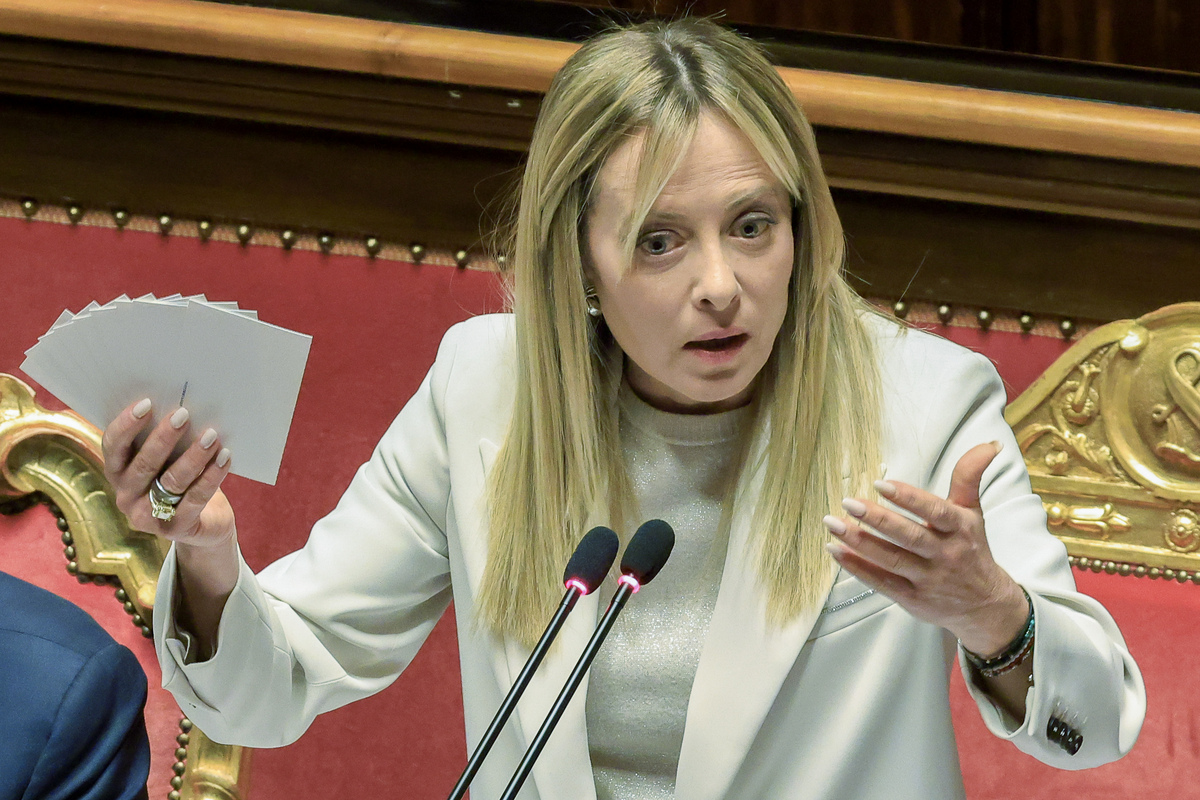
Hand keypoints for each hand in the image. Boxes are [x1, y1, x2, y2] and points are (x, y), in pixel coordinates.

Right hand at [102, 398, 235, 548]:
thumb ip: (166, 440)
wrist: (203, 524)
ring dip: (193, 456)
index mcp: (117, 473)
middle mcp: (126, 496)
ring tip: (211, 436)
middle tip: (183, 414)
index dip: (126, 425)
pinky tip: (225, 458)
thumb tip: (182, 406)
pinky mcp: (175, 529)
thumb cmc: (181, 478)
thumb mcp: (168, 460)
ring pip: (172, 482)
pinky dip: (212, 476)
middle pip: (144, 464)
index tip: (146, 403)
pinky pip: (196, 498)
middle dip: (164, 437)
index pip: (113, 447)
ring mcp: (147, 516)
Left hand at [822, 442, 1028, 657]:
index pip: (935, 512)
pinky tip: (835, 551)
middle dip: (877, 519)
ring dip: (859, 542)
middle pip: (909, 537)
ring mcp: (928, 580)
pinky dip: (857, 567)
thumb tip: (990, 443)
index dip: (909, 498)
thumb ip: (969, 477)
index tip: (881, 484)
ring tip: (833, 524)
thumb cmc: (972, 549)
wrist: (986, 606)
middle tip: (848, 502)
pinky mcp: (912, 599)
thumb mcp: (973, 512)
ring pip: (891, 560)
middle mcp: (945, 555)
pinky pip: (881, 582)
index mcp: (960, 529)